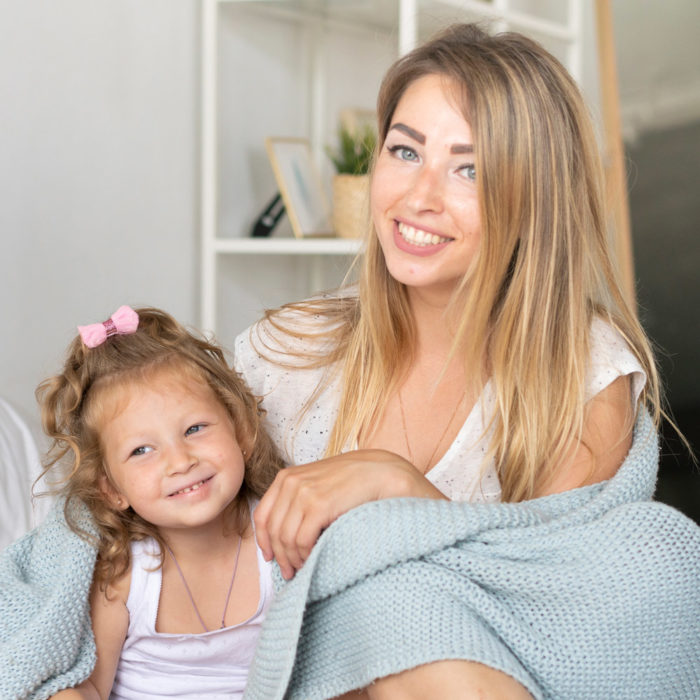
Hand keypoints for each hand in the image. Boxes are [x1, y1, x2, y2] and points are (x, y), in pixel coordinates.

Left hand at [253, 449, 445, 578]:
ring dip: (292, 559)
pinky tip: (313, 560)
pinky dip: (304, 555)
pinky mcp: (318, 504)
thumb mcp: (317, 485)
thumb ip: (298, 501)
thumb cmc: (352, 483)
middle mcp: (291, 482)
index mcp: (286, 477)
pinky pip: (301, 540)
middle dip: (279, 555)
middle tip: (289, 572)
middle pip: (273, 530)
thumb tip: (281, 536)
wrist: (381, 472)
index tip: (270, 557)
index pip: (262, 515)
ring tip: (302, 569)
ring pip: (285, 538)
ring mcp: (304, 492)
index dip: (264, 540)